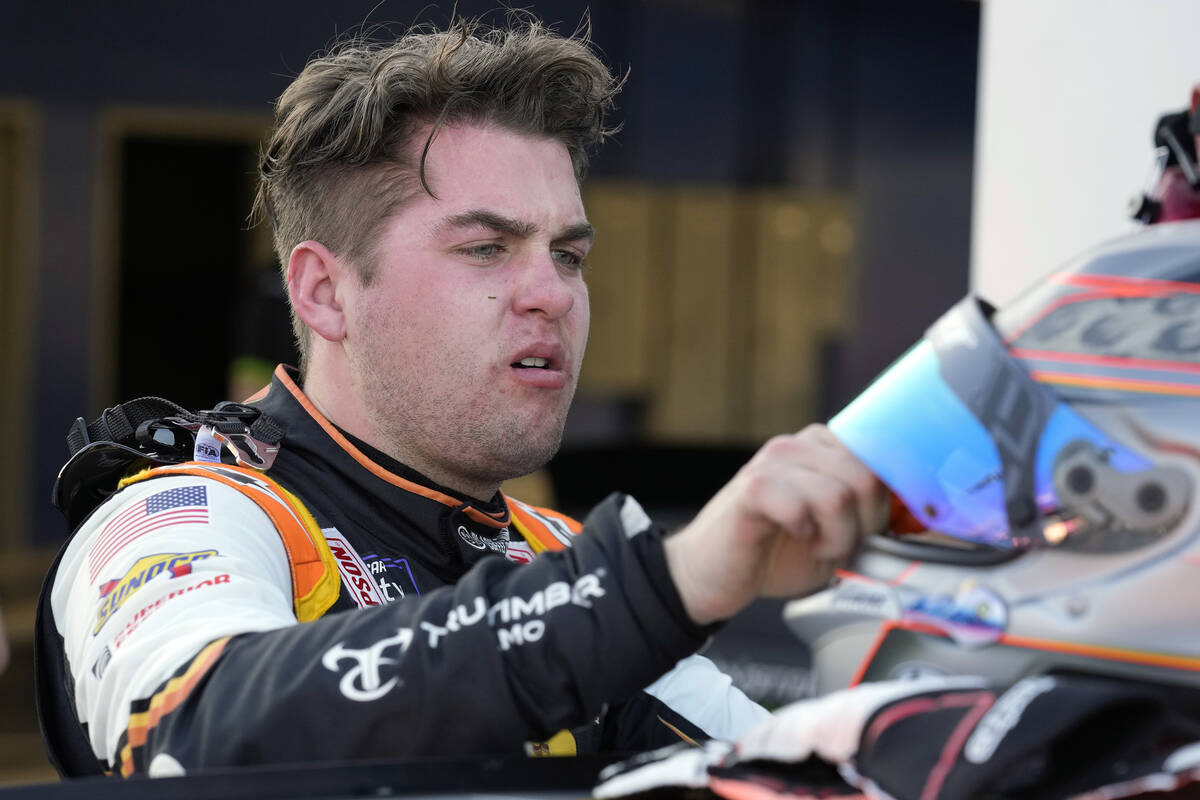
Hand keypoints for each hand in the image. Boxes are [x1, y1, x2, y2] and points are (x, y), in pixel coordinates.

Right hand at [663, 424, 888, 624]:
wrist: (712, 574)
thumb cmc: (773, 553)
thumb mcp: (833, 531)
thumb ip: (867, 513)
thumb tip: (917, 515)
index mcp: (820, 448)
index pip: (880, 458)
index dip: (888, 502)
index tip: (878, 531)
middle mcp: (797, 446)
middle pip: (866, 476)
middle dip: (865, 524)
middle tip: (842, 546)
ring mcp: (772, 463)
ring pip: (840, 495)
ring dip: (838, 536)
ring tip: (820, 548)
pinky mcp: (752, 488)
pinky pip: (803, 508)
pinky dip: (807, 535)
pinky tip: (795, 540)